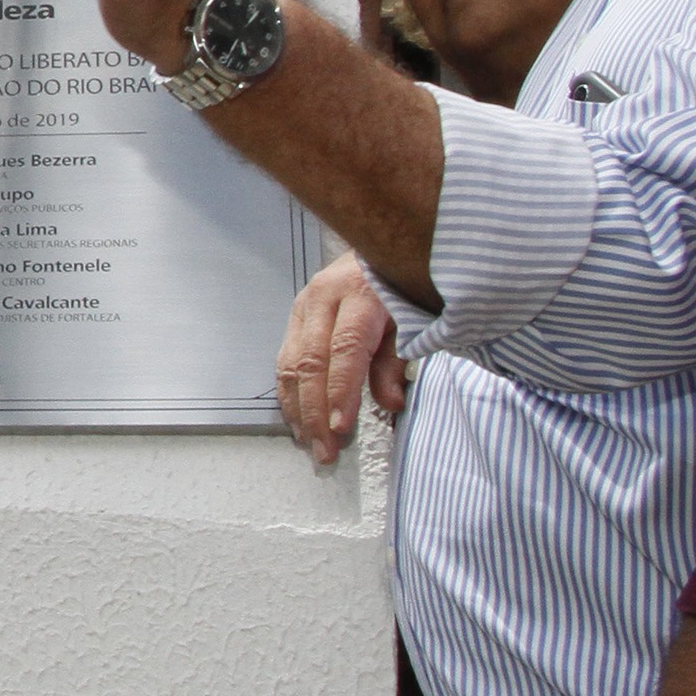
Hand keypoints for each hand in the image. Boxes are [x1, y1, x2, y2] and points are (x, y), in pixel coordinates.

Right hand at [277, 253, 407, 462]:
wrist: (378, 246)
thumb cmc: (401, 286)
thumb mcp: (411, 319)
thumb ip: (396, 362)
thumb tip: (390, 404)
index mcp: (358, 295)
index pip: (345, 350)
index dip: (341, 391)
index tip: (341, 426)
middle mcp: (322, 299)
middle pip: (311, 361)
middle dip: (315, 411)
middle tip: (324, 449)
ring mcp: (303, 305)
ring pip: (290, 362)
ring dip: (297, 407)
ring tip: (307, 440)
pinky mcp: (294, 314)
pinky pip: (285, 358)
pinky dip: (290, 392)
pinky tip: (297, 416)